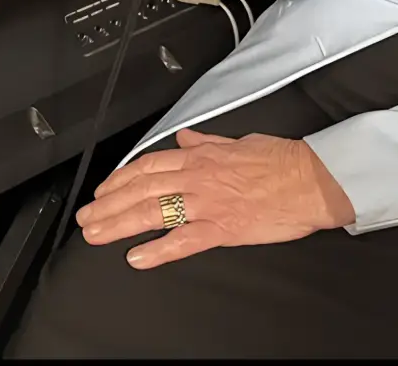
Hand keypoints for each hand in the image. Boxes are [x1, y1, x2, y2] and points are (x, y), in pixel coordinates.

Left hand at [77, 129, 354, 269]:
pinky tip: (137, 257)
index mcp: (200, 157)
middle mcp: (197, 178)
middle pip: (142, 189)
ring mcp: (207, 204)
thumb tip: (185, 139)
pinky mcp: (222, 229)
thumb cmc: (280, 160)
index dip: (121, 178)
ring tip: (97, 234)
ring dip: (120, 223)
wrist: (311, 179)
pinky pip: (183, 240)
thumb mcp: (237, 141)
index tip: (104, 190)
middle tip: (86, 218)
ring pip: (153, 212)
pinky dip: (157, 249)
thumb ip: (206, 142)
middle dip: (109, 204)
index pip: (148, 166)